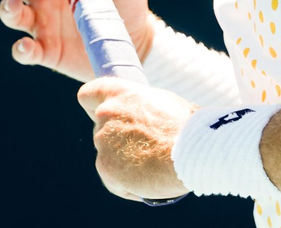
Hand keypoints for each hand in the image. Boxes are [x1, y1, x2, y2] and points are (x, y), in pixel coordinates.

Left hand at [77, 78, 193, 201]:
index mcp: (120, 92)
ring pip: (109, 157)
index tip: (108, 117)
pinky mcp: (105, 167)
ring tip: (155, 169)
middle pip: (101, 130)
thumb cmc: (188, 127)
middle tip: (144, 151)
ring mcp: (103, 141)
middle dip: (118, 141)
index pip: (88, 95)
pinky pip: (115, 182)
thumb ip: (142, 108)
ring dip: (126, 165)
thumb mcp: (164, 104)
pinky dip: (130, 186)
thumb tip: (141, 118)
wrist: (192, 151)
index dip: (95, 107)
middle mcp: (106, 113)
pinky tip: (150, 184)